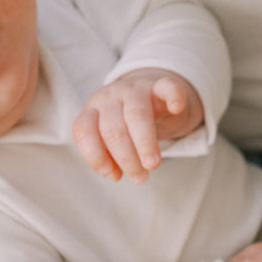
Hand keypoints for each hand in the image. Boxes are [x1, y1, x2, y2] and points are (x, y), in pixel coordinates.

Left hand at [73, 68, 202, 182]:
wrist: (150, 95)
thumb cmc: (127, 123)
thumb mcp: (112, 138)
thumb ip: (109, 155)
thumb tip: (115, 174)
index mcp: (93, 110)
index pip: (85, 131)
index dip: (97, 157)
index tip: (115, 176)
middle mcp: (110, 97)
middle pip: (113, 129)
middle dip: (126, 158)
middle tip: (140, 177)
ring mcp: (135, 88)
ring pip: (137, 114)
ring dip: (144, 143)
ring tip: (152, 165)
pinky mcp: (160, 84)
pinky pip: (167, 87)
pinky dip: (173, 97)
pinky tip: (177, 108)